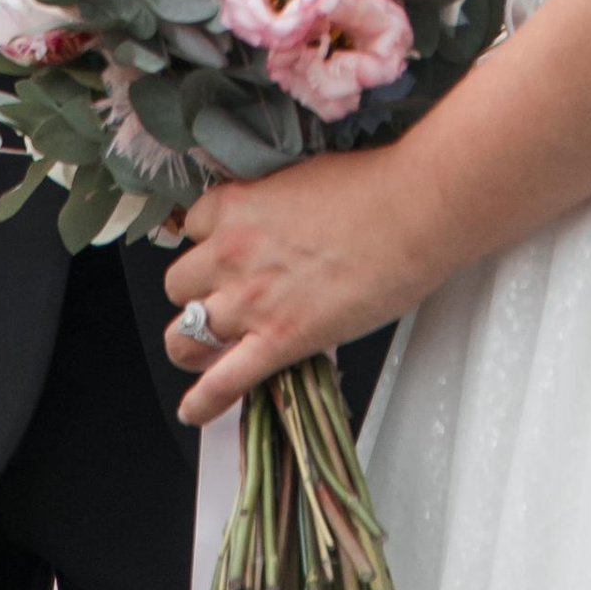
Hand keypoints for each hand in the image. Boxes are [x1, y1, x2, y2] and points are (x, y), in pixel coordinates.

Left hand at [163, 151, 439, 426]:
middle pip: (179, 285)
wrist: (411, 211)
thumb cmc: (372, 188)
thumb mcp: (301, 179)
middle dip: (198, 293)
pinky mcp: (279, 339)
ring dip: (193, 345)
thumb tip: (279, 224)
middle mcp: (230, 252)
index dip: (209, 243)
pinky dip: (203, 402)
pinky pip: (222, 381)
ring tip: (205, 353)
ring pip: (186, 336)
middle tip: (224, 300)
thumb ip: (273, 206)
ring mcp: (250, 300)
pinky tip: (194, 410)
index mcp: (236, 205)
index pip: (193, 228)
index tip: (224, 252)